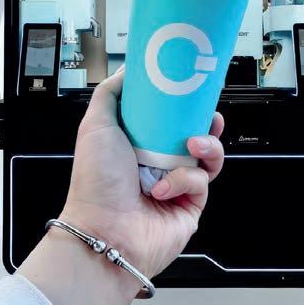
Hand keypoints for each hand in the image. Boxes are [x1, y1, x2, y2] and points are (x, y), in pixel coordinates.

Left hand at [60, 66, 224, 277]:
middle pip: (195, 132)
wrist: (104, 232)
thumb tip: (128, 72)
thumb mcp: (96, 125)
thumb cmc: (95, 184)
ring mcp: (175, 184)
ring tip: (191, 146)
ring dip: (206, 146)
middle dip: (206, 122)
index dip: (183, 103)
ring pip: (208, 156)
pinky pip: (201, 182)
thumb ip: (110, 94)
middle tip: (207, 114)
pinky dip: (184, 181)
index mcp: (138, 142)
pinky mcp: (189, 205)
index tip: (194, 90)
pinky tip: (163, 188)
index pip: (169, 116)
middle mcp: (158, 162)